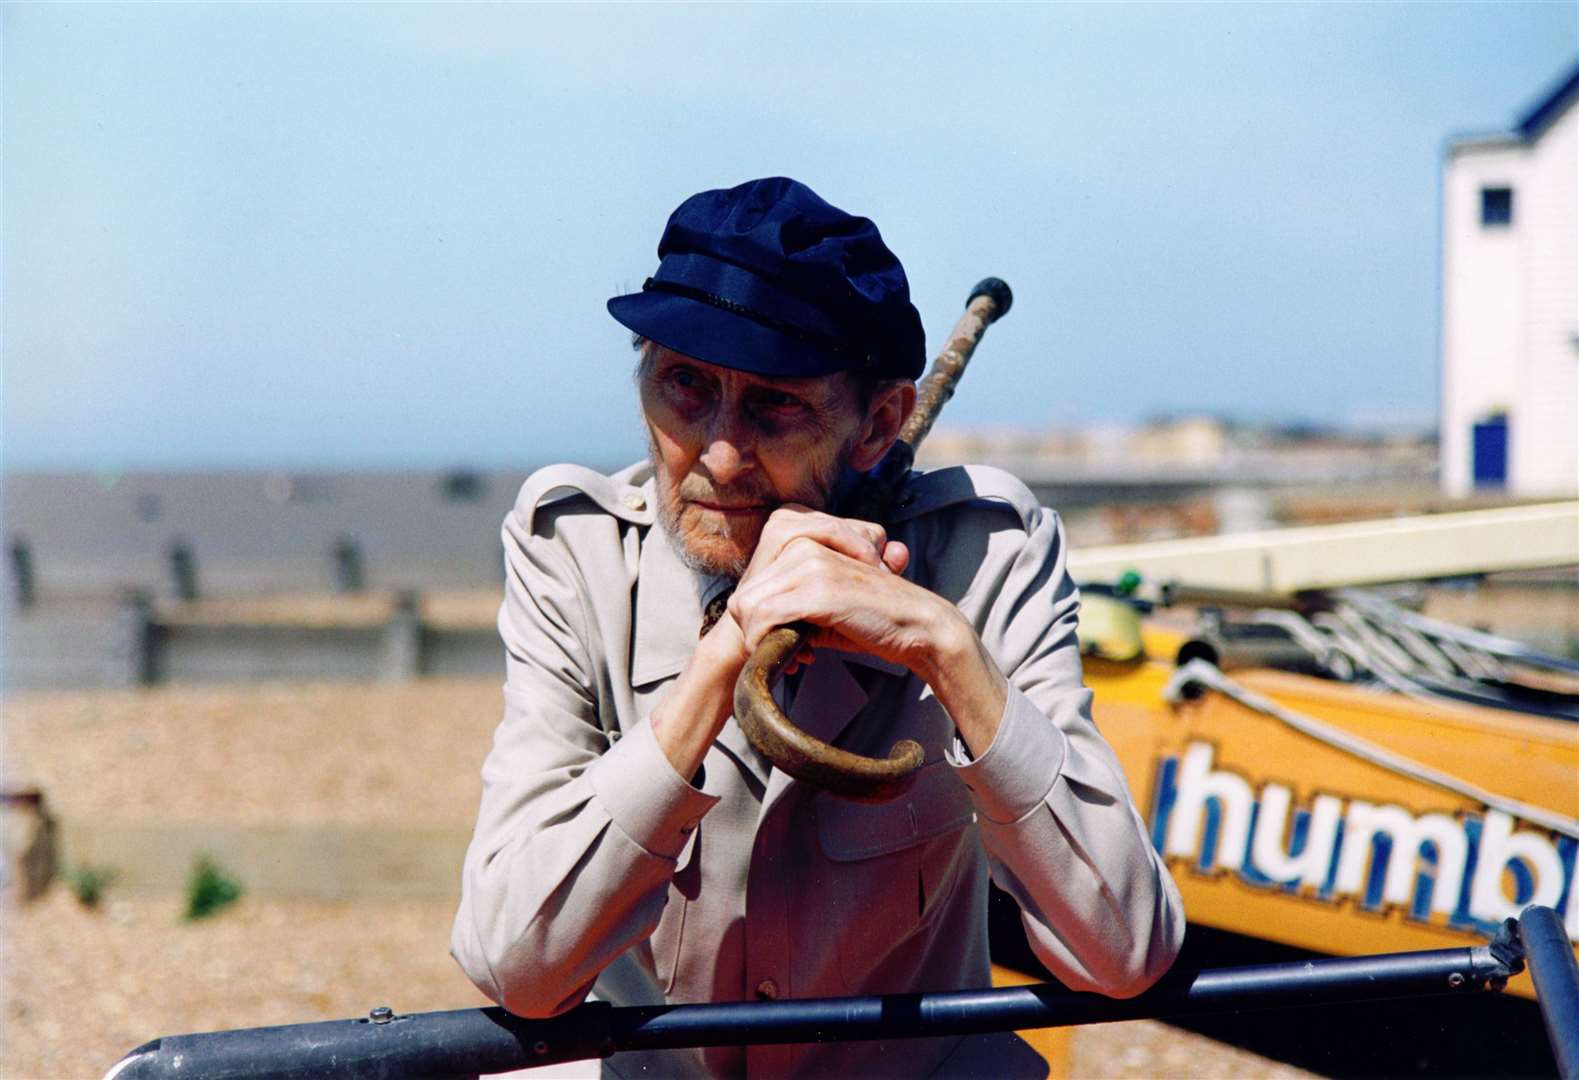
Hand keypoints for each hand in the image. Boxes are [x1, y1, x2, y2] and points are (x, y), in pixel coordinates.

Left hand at [728, 503, 1007, 755]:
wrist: (920, 625)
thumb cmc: (876, 618)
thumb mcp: (828, 602)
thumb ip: (795, 603)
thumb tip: (760, 625)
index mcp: (806, 543)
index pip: (754, 583)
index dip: (760, 619)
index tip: (782, 641)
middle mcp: (805, 546)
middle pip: (746, 596)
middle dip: (758, 633)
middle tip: (788, 655)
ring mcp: (811, 565)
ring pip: (750, 607)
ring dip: (763, 642)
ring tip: (795, 657)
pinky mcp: (820, 589)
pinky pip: (767, 617)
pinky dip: (771, 644)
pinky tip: (799, 658)